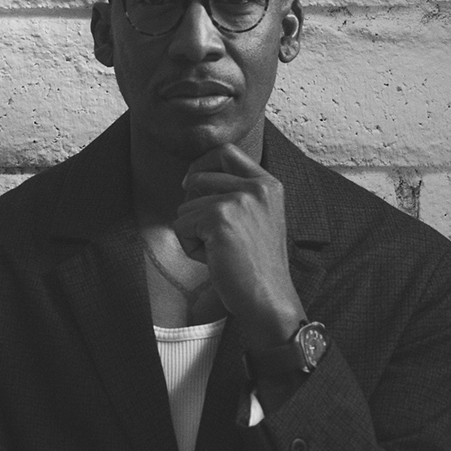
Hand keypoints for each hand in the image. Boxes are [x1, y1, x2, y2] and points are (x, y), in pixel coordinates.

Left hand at [173, 144, 304, 349]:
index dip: (201, 164)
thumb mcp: (258, 219)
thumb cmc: (258, 267)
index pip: (226, 152)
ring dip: (193, 233)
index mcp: (269, 185)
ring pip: (186, 207)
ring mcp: (239, 200)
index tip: (189, 184)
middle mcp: (257, 187)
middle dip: (190, 205)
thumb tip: (191, 180)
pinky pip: (181, 226)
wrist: (268, 299)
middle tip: (205, 233)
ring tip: (219, 253)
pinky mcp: (219, 218)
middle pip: (198, 177)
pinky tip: (213, 260)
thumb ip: (237, 196)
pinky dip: (190, 247)